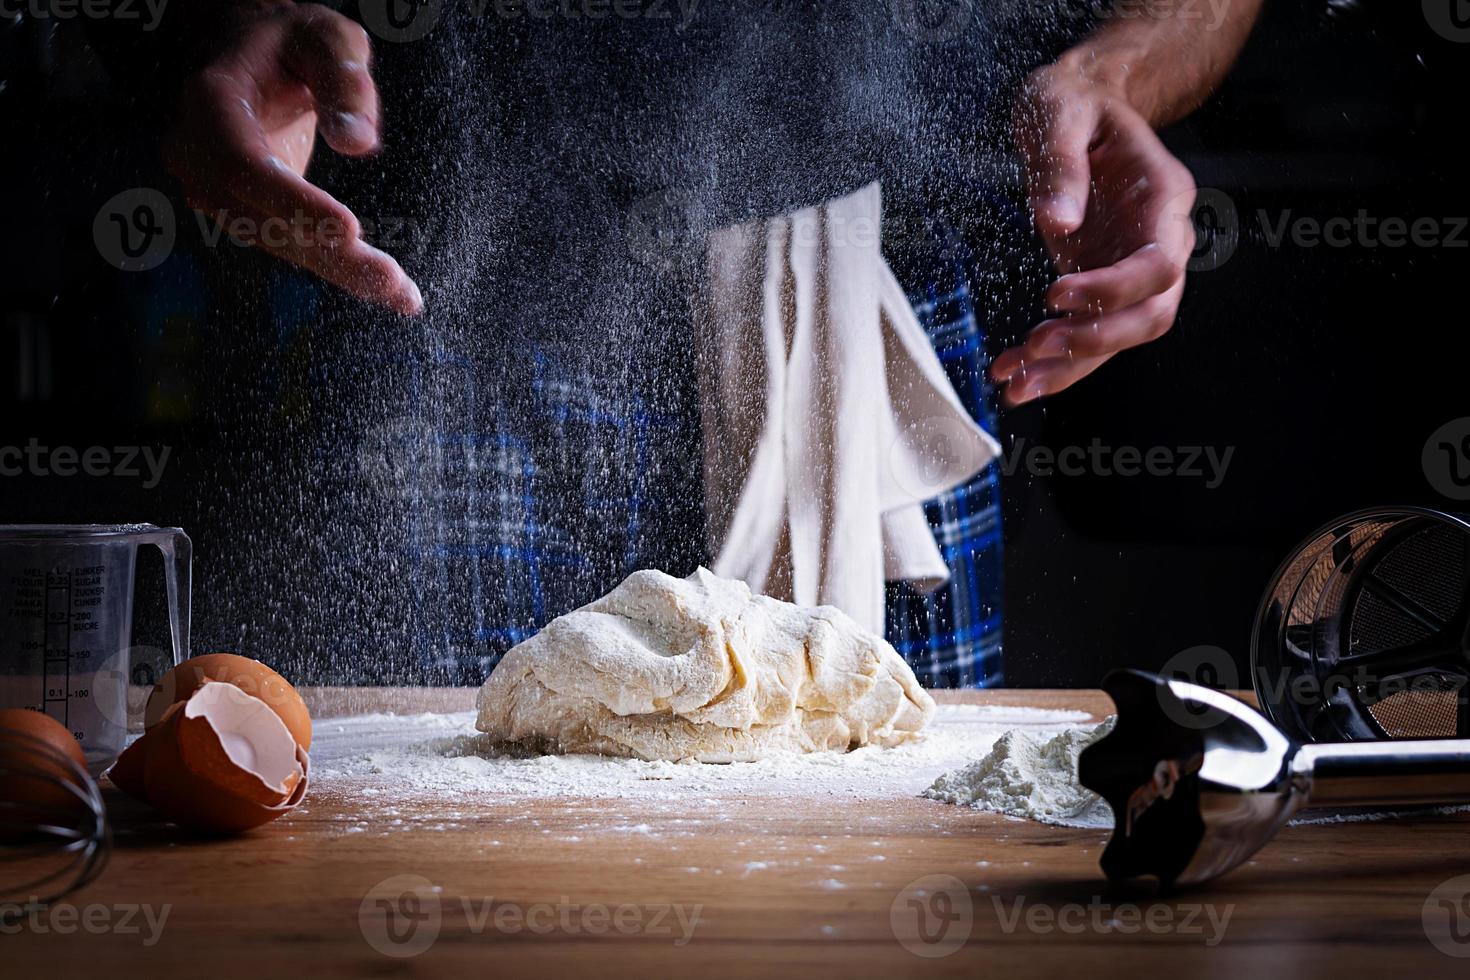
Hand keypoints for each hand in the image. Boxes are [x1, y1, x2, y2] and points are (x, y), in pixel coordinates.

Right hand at [163, 2, 421, 314]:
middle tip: (392, 280)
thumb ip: (344, 80)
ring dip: (342, 272)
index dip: (292, 202)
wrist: (252, 54)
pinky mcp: (243, 214)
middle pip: (262, 219)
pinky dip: (340, 269)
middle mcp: (198, 155)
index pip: (243, 164)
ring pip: (280, 244)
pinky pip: (292, 247)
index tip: (348, 230)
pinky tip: (392, 292)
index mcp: (210, 103)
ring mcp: (214, 191)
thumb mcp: (326, 39)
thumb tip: (358, 142)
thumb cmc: (293, 42)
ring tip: (403, 294)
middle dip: (329, 253)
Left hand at [992, 62, 1195, 405]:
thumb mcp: (1060, 113)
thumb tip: (1057, 223)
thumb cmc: (1074, 104)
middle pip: (1151, 313)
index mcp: (1163, 197)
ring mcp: (1133, 266)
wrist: (1078, 108)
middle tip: (1035, 349)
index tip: (1055, 295)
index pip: (1158, 264)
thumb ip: (1059, 166)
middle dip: (1094, 341)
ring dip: (1070, 366)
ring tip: (1015, 384)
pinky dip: (1054, 359)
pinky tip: (1012, 371)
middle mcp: (1160, 238)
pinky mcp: (1103, 283)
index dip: (1112, 290)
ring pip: (1121, 336)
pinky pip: (1089, 332)